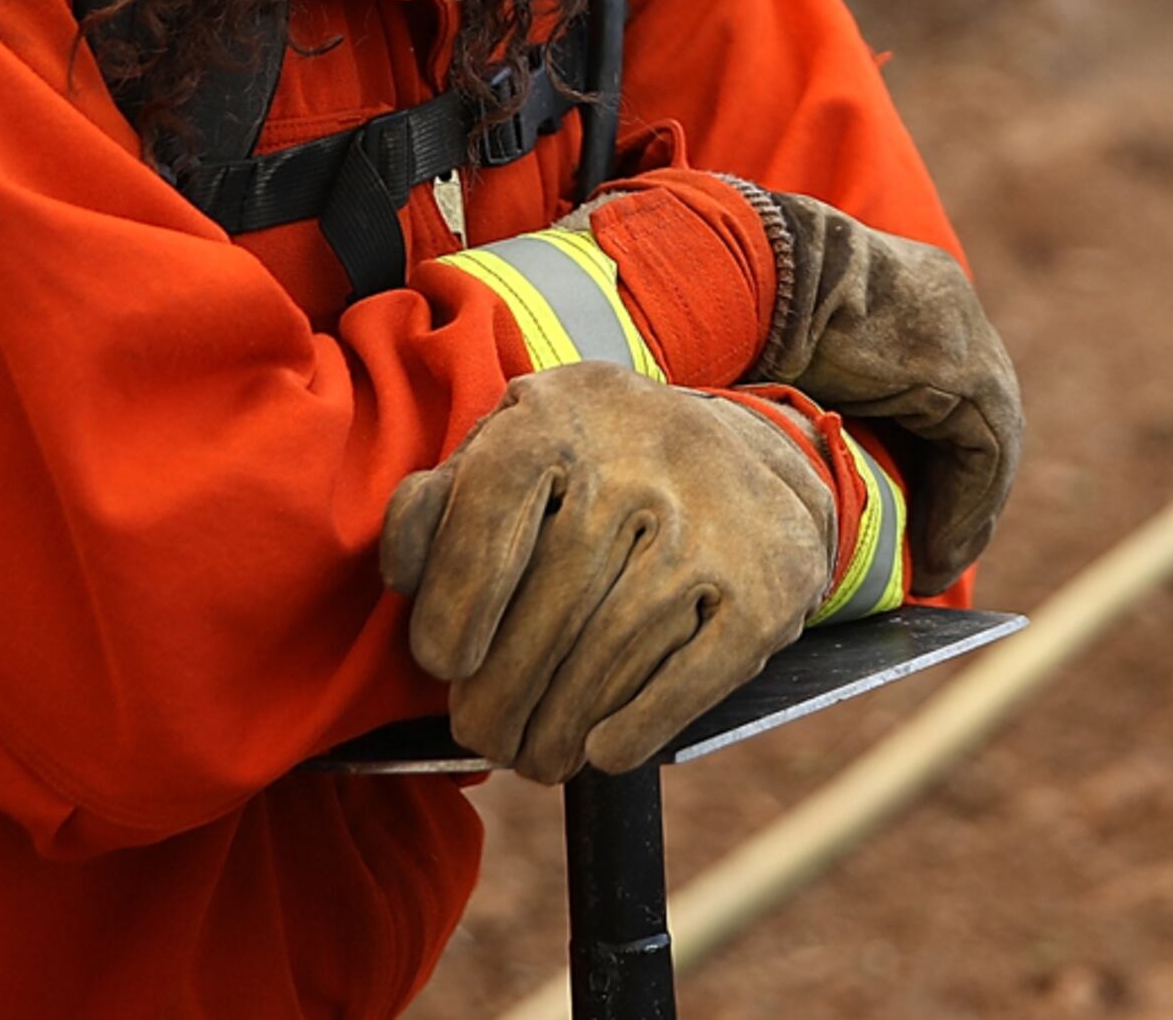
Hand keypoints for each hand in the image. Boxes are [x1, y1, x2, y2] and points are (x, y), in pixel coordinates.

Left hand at [378, 362, 832, 781]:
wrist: (752, 459)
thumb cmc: (595, 471)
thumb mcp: (514, 451)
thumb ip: (440, 504)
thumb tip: (403, 575)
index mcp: (564, 415)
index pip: (493, 509)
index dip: (457, 600)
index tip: (443, 662)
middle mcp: (646, 456)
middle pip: (553, 601)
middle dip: (501, 693)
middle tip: (482, 736)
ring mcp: (716, 521)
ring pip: (613, 650)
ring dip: (558, 726)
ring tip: (532, 757)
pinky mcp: (769, 586)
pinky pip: (691, 677)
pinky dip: (637, 727)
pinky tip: (602, 753)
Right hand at [748, 191, 1022, 583]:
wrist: (736, 274)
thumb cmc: (729, 320)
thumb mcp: (786, 371)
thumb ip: (820, 413)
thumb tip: (815, 486)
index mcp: (903, 296)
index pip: (939, 392)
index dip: (930, 466)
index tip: (910, 527)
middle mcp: (944, 306)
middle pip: (971, 417)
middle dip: (954, 494)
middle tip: (927, 560)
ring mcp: (960, 329)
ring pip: (987, 438)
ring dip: (963, 513)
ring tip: (927, 571)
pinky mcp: (963, 366)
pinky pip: (985, 451)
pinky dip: (964, 510)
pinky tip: (931, 556)